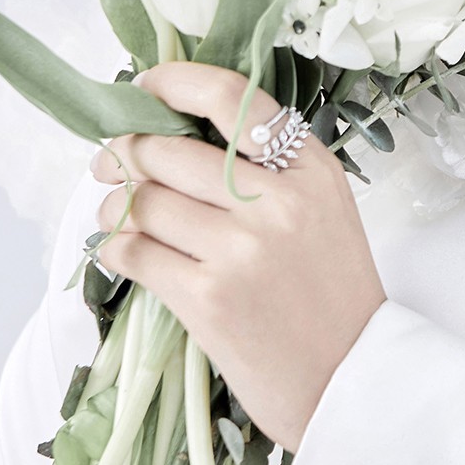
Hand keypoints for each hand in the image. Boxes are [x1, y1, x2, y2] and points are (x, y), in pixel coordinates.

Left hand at [92, 64, 387, 451]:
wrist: (353, 380)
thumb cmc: (332, 294)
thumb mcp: (322, 208)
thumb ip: (267, 168)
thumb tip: (175, 133)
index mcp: (310, 168)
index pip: (230, 97)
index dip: (172, 84)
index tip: (142, 89)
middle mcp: (278, 200)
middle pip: (168, 150)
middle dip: (125, 152)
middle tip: (111, 163)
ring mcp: (241, 249)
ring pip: (143, 201)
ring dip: (115, 206)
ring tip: (117, 214)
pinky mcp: (208, 299)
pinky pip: (134, 253)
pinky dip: (116, 248)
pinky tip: (124, 252)